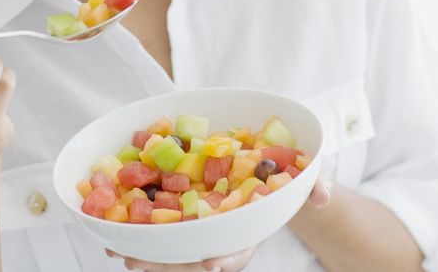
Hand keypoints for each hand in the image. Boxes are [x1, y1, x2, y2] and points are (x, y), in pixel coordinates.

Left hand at [105, 173, 332, 270]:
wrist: (280, 174)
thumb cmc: (295, 179)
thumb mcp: (310, 178)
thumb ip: (316, 184)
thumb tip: (322, 193)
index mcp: (253, 227)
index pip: (240, 249)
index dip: (227, 258)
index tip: (212, 265)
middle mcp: (226, 233)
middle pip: (196, 256)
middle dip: (168, 263)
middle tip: (138, 263)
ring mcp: (207, 227)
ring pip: (175, 247)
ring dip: (146, 251)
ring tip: (118, 250)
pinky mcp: (190, 213)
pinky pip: (164, 225)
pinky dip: (140, 228)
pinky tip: (115, 228)